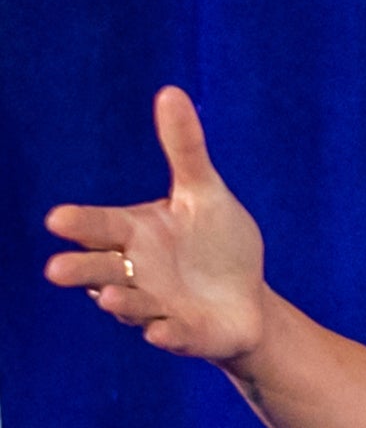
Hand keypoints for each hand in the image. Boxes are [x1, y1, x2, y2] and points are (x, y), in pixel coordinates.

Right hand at [43, 86, 266, 360]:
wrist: (246, 297)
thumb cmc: (216, 242)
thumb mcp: (205, 192)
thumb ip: (185, 148)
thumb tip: (170, 91)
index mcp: (136, 234)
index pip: (103, 226)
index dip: (82, 225)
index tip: (58, 218)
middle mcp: (136, 273)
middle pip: (102, 269)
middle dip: (81, 269)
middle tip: (56, 268)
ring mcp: (157, 307)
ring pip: (131, 305)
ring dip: (120, 302)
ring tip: (109, 296)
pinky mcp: (185, 334)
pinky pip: (173, 336)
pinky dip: (167, 335)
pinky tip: (161, 332)